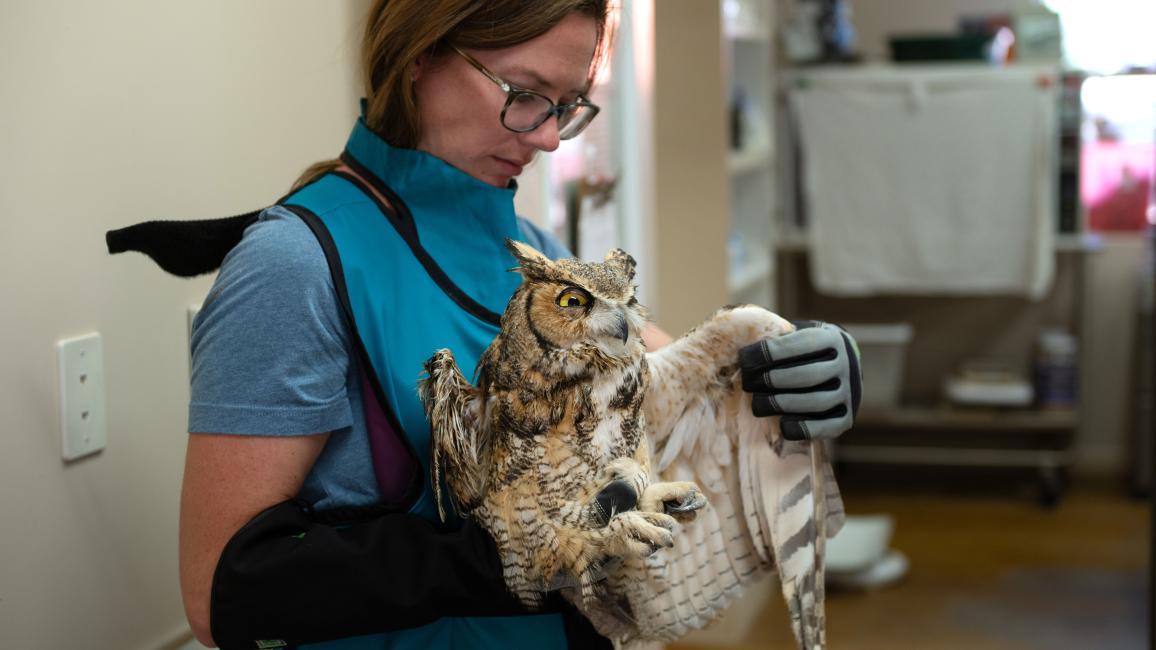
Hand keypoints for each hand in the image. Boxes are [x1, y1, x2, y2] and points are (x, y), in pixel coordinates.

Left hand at [738, 320, 861, 440]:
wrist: (840, 369)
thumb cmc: (804, 351)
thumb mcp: (796, 336)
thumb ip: (776, 340)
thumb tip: (741, 347)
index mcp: (832, 340)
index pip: (802, 344)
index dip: (770, 352)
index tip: (745, 358)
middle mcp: (846, 366)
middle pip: (808, 375)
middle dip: (773, 379)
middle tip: (748, 383)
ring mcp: (848, 393)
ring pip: (816, 401)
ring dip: (783, 404)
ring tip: (758, 405)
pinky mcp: (845, 419)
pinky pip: (826, 427)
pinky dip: (802, 428)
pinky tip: (781, 425)